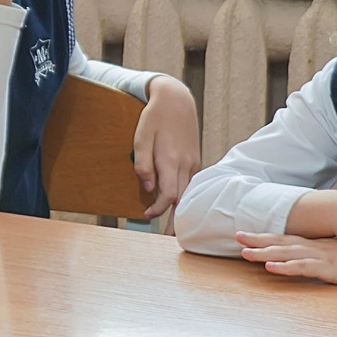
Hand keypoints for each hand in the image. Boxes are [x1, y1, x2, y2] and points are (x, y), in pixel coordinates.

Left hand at [132, 74, 200, 220]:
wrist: (176, 99)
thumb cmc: (154, 117)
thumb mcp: (141, 137)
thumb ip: (143, 164)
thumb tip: (149, 189)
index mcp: (171, 160)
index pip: (169, 195)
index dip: (158, 210)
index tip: (146, 216)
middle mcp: (186, 164)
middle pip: (183, 199)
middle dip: (175, 220)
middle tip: (167, 238)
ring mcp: (193, 162)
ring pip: (190, 193)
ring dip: (183, 210)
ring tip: (176, 227)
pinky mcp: (196, 159)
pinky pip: (193, 183)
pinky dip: (187, 196)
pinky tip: (181, 205)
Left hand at [235, 233, 336, 285]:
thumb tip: (334, 257)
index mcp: (322, 245)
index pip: (290, 239)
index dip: (270, 237)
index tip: (251, 234)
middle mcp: (318, 247)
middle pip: (283, 242)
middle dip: (259, 240)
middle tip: (237, 236)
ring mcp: (322, 256)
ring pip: (287, 254)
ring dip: (265, 254)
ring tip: (244, 253)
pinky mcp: (330, 268)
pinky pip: (303, 268)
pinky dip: (286, 267)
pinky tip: (270, 267)